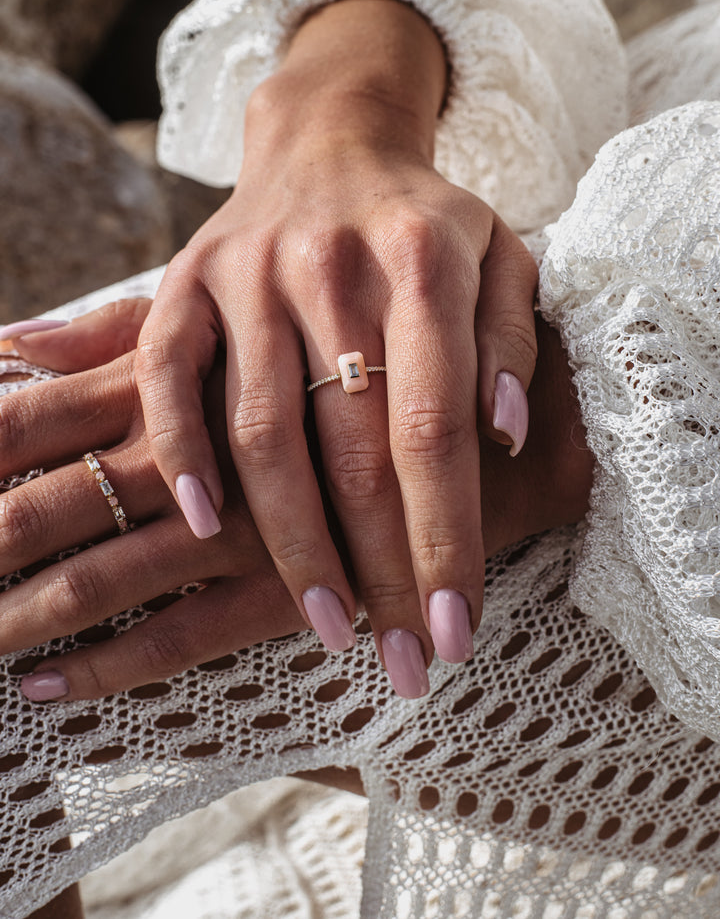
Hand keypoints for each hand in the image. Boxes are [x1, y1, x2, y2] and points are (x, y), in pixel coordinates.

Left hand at [0, 331, 305, 699]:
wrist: (421, 429)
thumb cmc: (302, 365)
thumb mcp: (219, 326)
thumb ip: (113, 331)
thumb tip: (14, 338)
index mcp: (158, 382)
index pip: (26, 421)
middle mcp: (183, 454)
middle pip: (45, 509)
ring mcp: (229, 526)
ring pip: (94, 583)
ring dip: (13, 620)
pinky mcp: (274, 586)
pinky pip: (173, 638)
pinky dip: (97, 667)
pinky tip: (42, 683)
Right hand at [135, 0, 538, 683]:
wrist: (329, 143)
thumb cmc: (424, 222)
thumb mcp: (501, 257)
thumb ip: (512, 338)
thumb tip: (508, 434)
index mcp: (424, 262)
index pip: (434, 428)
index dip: (444, 537)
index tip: (456, 629)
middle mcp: (332, 268)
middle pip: (352, 449)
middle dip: (378, 569)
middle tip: (402, 662)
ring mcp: (249, 275)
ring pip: (263, 432)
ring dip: (291, 542)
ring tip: (327, 628)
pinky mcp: (186, 281)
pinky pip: (170, 376)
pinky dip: (182, 453)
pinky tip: (208, 528)